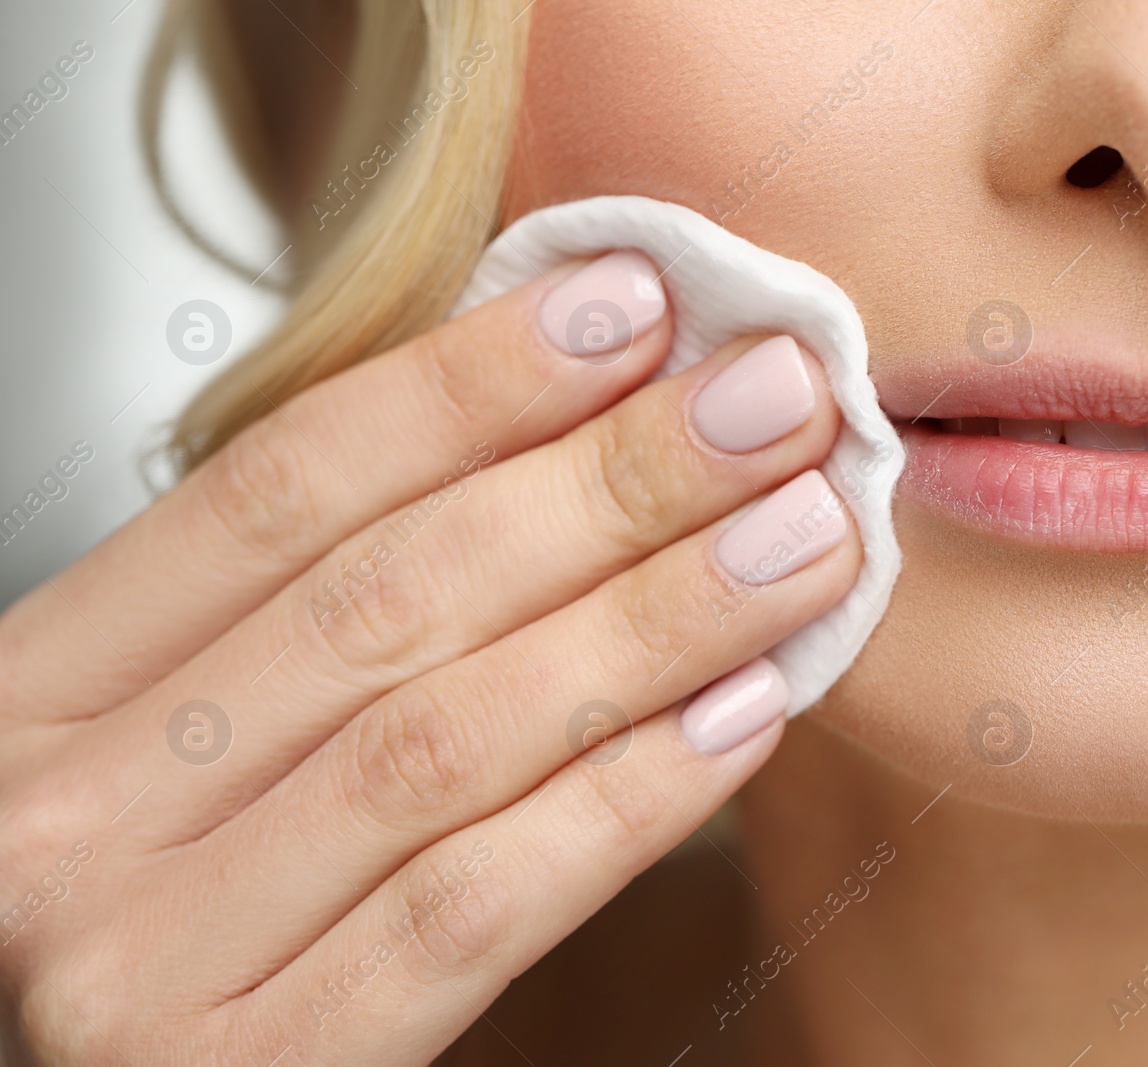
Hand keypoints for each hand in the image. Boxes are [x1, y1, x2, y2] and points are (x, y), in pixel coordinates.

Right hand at [0, 250, 859, 1063]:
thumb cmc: (187, 917)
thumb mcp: (199, 745)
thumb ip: (325, 620)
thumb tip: (564, 436)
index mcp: (36, 695)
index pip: (279, 488)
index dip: (468, 381)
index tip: (633, 302)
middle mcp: (61, 816)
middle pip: (386, 595)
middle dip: (609, 479)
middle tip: (774, 395)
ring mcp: (138, 962)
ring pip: (447, 738)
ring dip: (657, 620)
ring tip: (805, 537)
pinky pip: (473, 907)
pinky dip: (625, 800)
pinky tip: (745, 715)